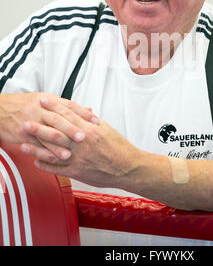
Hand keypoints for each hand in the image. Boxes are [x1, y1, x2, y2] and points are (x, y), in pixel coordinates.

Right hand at [0, 93, 96, 162]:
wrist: (0, 109)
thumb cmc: (26, 105)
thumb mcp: (47, 101)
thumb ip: (68, 107)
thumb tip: (88, 110)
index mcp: (49, 100)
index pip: (69, 106)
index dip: (83, 114)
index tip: (96, 121)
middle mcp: (41, 109)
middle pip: (59, 118)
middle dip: (72, 129)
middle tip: (84, 137)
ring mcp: (32, 121)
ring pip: (47, 133)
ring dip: (59, 144)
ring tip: (70, 153)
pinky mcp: (23, 134)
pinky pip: (36, 144)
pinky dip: (45, 152)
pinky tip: (54, 158)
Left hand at [22, 104, 142, 189]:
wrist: (127, 167)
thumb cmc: (119, 148)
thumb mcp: (106, 129)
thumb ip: (91, 121)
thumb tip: (81, 111)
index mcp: (90, 130)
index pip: (68, 115)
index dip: (54, 107)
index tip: (43, 101)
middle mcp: (82, 144)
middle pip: (57, 133)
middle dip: (40, 127)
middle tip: (26, 122)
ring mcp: (79, 159)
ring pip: (54, 152)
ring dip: (37, 148)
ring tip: (24, 144)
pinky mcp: (78, 172)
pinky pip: (59, 169)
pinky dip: (46, 166)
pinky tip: (37, 162)